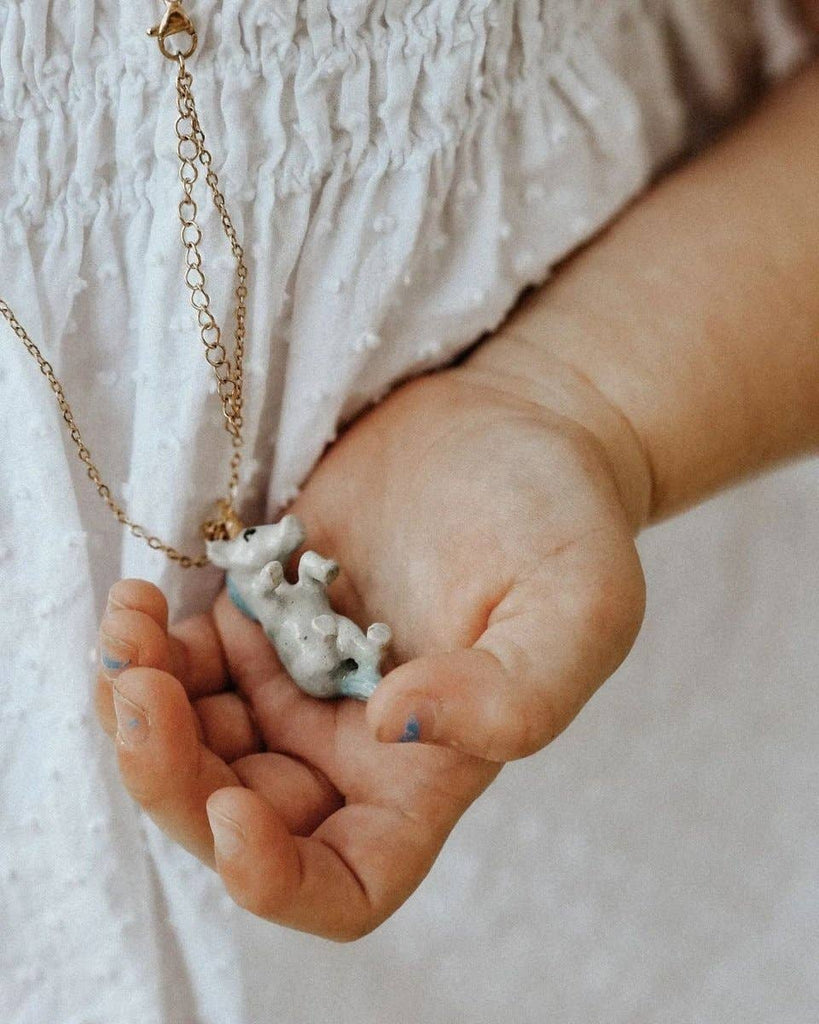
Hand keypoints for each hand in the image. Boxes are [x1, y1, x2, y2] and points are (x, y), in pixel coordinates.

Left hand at [95, 330, 647, 937]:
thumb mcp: (579, 605)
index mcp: (427, 774)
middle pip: (238, 814)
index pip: (346, 883)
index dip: (277, 881)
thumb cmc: (563, 520)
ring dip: (140, 707)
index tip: (232, 814)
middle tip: (139, 693)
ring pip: (193, 744)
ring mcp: (298, 681)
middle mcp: (351, 745)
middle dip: (172, 777)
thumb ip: (513, 693)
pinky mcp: (263, 617)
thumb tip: (389, 728)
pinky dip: (149, 647)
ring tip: (128, 625)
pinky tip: (141, 598)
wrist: (513, 427)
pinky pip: (183, 665)